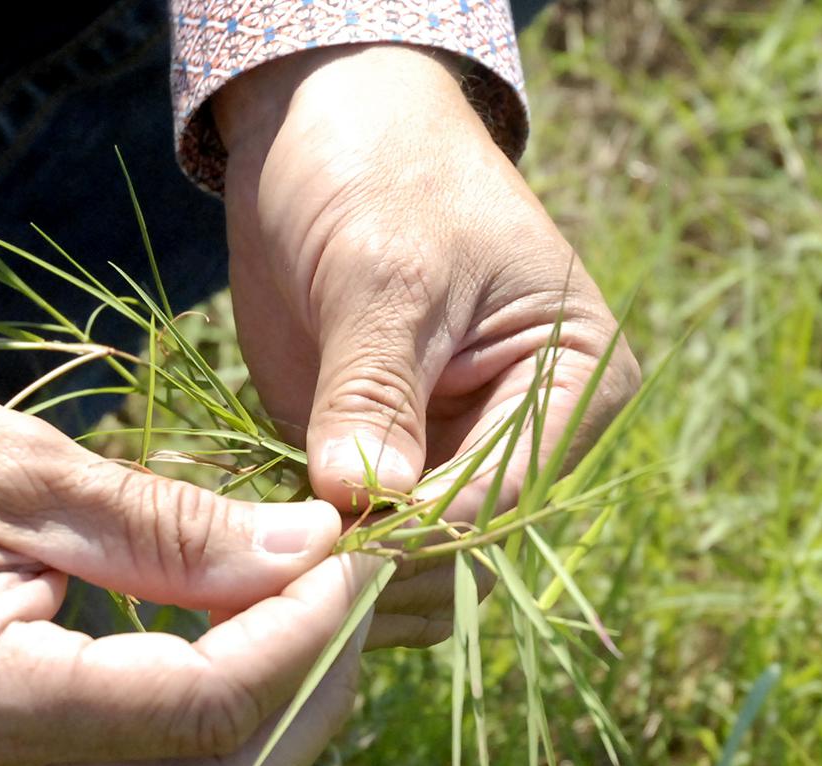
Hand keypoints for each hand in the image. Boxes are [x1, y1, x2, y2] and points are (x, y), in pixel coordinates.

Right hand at [0, 360, 378, 765]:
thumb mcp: (23, 470)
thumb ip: (172, 530)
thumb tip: (308, 551)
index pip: (206, 710)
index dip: (304, 635)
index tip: (349, 558)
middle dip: (306, 704)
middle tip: (346, 604)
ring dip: (260, 741)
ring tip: (301, 635)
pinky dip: (193, 748)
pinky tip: (221, 661)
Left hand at [215, 44, 640, 648]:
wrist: (323, 131)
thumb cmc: (379, 174)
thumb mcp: (384, 273)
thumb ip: (376, 387)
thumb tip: (364, 498)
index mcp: (571, 381)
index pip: (505, 494)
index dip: (420, 531)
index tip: (332, 548)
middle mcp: (518, 433)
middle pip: (461, 544)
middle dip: (380, 564)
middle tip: (285, 578)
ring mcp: (442, 452)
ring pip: (404, 555)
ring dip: (339, 570)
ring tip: (260, 579)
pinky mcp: (371, 458)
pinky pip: (347, 530)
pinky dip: (304, 548)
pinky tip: (250, 557)